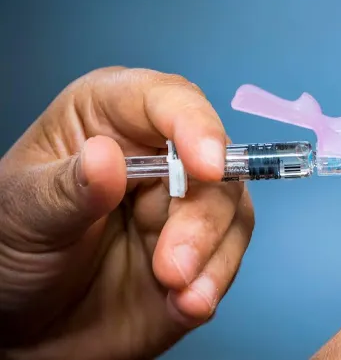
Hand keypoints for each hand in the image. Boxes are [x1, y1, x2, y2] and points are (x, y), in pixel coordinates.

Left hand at [0, 67, 253, 359]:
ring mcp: (183, 206)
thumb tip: (107, 157)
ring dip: (214, 253)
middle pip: (213, 161)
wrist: (25, 326)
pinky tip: (187, 304)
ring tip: (179, 291)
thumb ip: (66, 190)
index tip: (205, 165)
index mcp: (111, 119)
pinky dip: (216, 280)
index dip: (194, 124)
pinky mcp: (202, 251)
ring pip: (232, 209)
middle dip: (203, 215)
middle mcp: (159, 156)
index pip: (166, 100)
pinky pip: (229, 256)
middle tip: (173, 265)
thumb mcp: (22, 213)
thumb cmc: (12, 248)